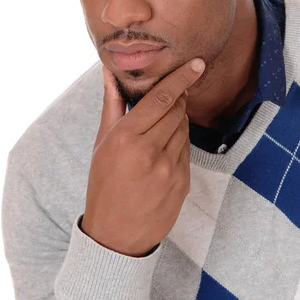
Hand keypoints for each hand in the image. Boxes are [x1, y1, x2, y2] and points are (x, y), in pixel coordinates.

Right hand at [80, 58, 205, 256]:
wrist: (115, 235)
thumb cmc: (104, 184)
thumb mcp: (102, 142)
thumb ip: (111, 103)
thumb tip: (109, 70)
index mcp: (126, 137)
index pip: (161, 98)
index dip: (181, 78)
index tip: (197, 64)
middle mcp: (150, 151)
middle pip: (177, 110)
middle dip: (177, 98)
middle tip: (172, 94)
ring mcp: (170, 169)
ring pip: (184, 129)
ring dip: (177, 121)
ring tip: (159, 131)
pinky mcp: (183, 182)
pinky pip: (187, 150)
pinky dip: (179, 142)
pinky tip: (164, 150)